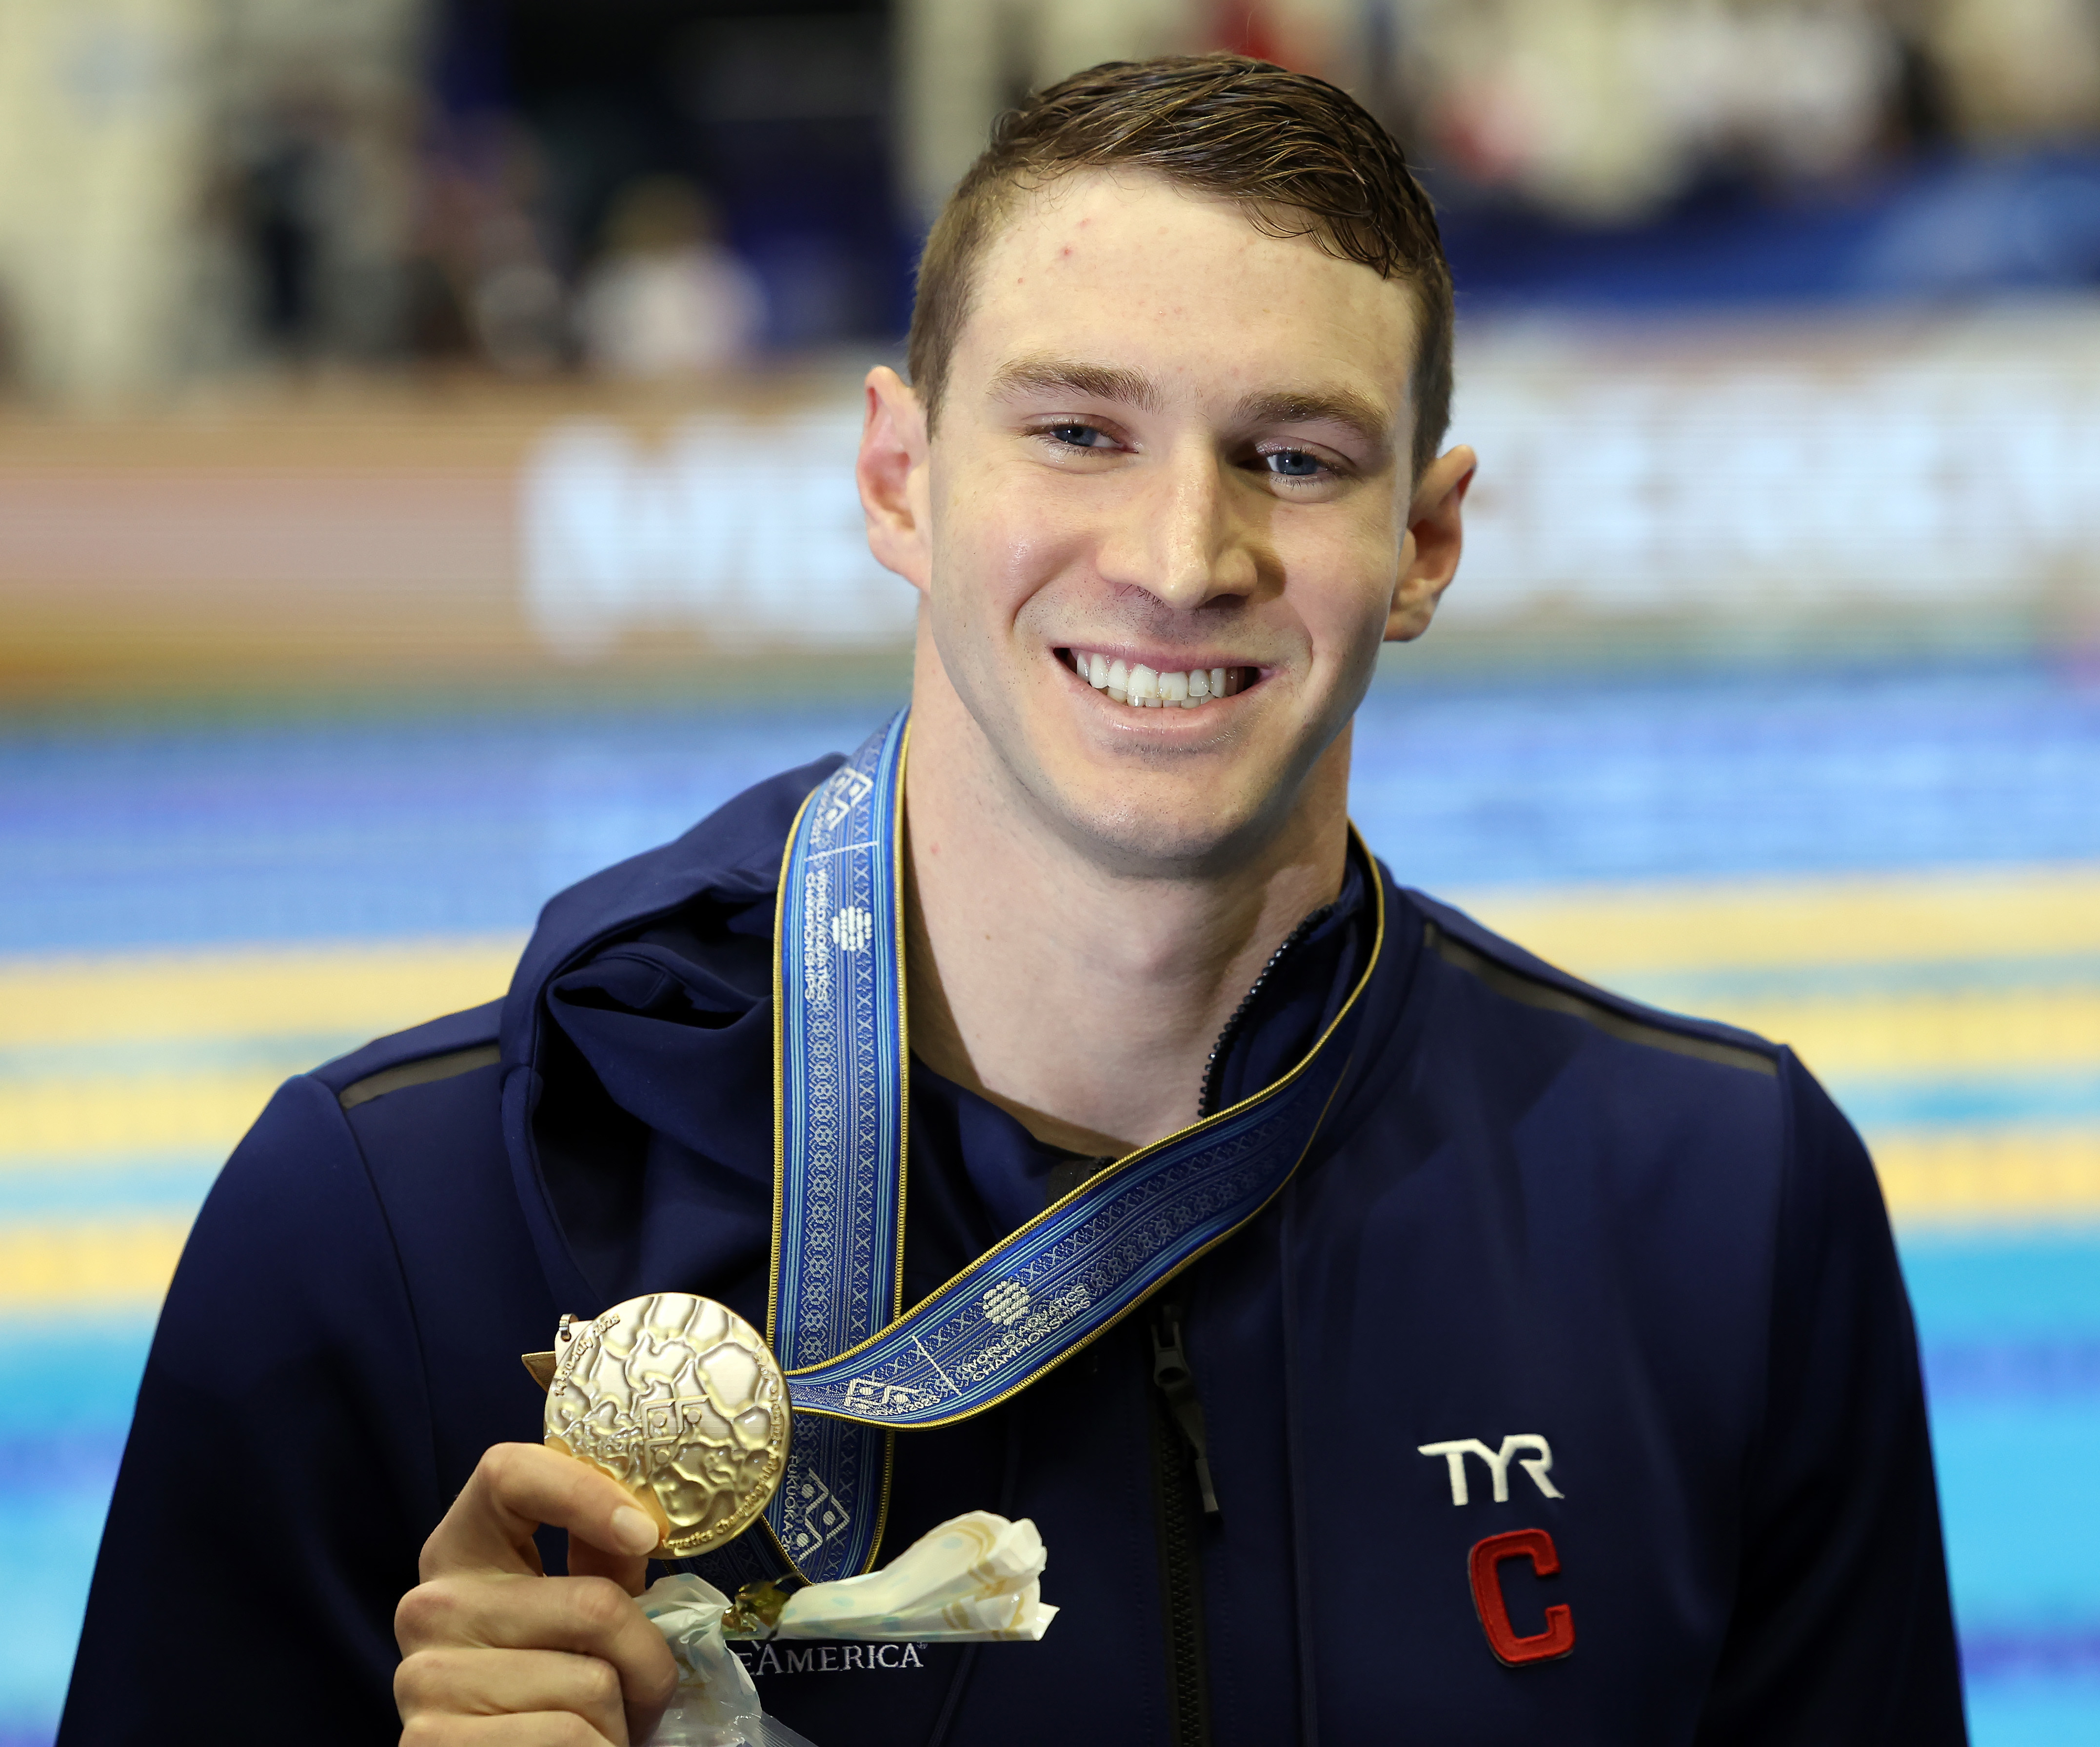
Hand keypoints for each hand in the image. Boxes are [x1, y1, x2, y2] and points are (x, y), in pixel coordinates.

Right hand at [395, 1443, 679, 1744]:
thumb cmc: (545, 1690)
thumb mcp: (573, 1614)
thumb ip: (600, 1565)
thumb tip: (641, 1529)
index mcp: (460, 1551)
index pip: (507, 1473)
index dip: (586, 1492)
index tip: (645, 1535)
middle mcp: (430, 1607)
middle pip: (593, 1604)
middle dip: (647, 1657)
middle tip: (648, 1687)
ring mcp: (424, 1680)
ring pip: (591, 1683)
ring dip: (622, 1717)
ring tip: (602, 1729)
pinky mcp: (431, 1746)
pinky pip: (566, 1737)